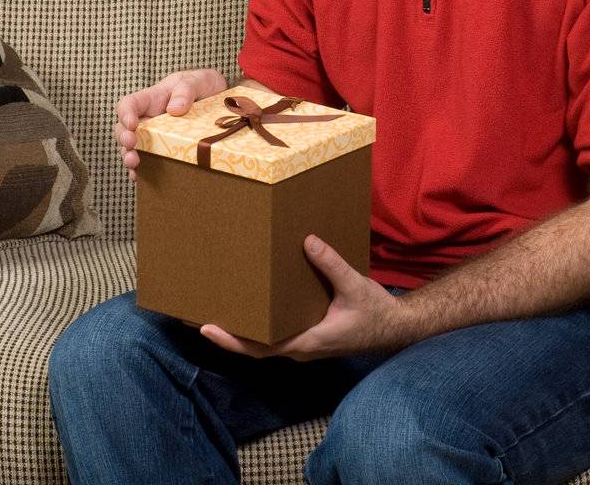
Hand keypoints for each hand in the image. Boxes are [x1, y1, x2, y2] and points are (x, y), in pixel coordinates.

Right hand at [114, 68, 226, 183]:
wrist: (222, 102)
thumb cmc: (204, 85)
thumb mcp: (199, 80)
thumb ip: (186, 89)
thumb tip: (174, 109)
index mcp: (154, 99)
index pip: (130, 104)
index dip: (125, 113)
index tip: (132, 124)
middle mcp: (150, 119)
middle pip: (125, 129)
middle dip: (124, 138)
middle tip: (132, 145)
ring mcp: (156, 137)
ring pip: (133, 148)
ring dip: (129, 156)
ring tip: (134, 164)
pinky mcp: (166, 150)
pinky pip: (149, 161)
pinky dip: (142, 170)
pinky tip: (140, 177)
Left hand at [199, 235, 413, 359]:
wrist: (395, 328)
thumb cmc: (375, 313)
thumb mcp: (355, 287)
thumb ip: (332, 265)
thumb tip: (307, 241)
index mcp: (306, 343)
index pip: (260, 348)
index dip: (231, 340)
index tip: (206, 327)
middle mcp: (298, 347)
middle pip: (253, 346)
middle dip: (225, 331)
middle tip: (194, 312)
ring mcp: (301, 341)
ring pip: (262, 339)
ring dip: (239, 326)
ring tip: (216, 302)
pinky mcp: (306, 332)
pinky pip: (274, 329)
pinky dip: (257, 319)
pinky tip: (250, 298)